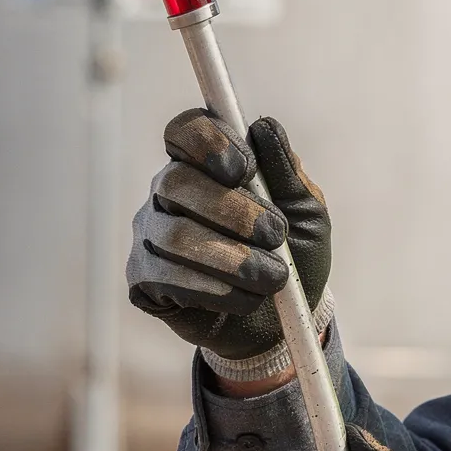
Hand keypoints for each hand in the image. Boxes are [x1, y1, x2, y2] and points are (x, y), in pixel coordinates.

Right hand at [127, 110, 330, 376]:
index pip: (186, 131)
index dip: (209, 142)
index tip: (245, 168)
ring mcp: (151, 235)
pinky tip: (245, 299)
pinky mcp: (143, 279)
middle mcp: (168, 193)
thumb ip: (287, 171)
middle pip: (176, 182)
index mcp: (205, 165)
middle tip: (276, 234)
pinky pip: (167, 277)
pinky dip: (214, 290)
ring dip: (233, 258)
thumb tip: (265, 126)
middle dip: (232, 211)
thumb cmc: (292, 256)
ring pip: (176, 235)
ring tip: (273, 277)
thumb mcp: (306, 212)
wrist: (282, 324)